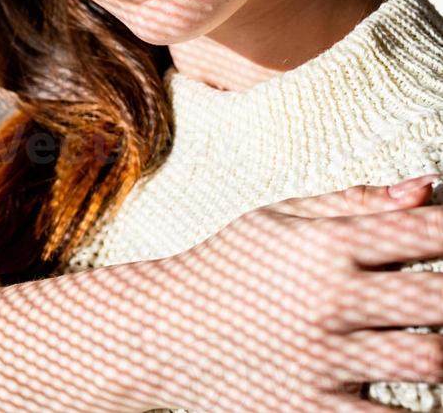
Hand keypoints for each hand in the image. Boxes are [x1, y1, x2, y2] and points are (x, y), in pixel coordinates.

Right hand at [165, 177, 442, 411]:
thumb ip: (355, 203)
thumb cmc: (228, 264)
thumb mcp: (280, 217)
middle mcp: (329, 299)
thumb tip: (427, 187)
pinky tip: (424, 396)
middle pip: (436, 297)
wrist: (163, 331)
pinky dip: (415, 412)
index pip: (418, 232)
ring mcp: (323, 359)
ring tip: (440, 340)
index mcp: (324, 245)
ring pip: (427, 359)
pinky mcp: (311, 410)